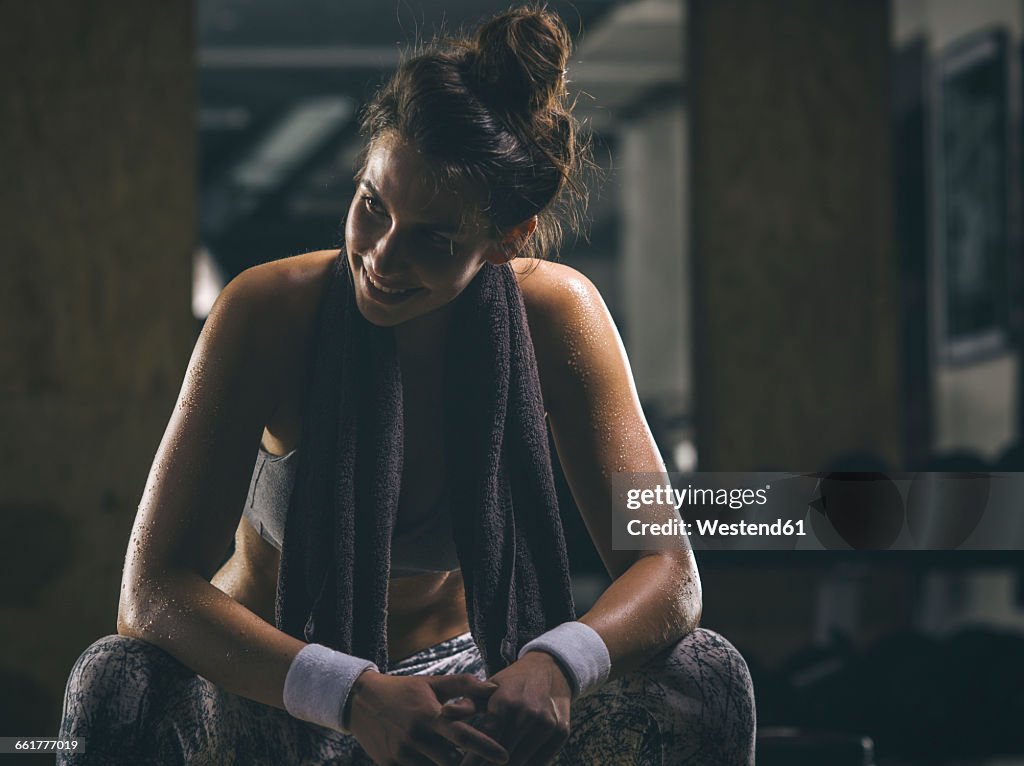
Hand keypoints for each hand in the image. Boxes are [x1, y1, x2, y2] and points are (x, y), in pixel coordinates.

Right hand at [348, 671, 509, 765]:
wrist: (360, 701)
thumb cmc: (404, 691)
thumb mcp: (432, 683)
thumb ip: (464, 685)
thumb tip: (494, 687)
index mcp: (429, 714)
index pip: (462, 734)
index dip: (485, 747)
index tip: (505, 756)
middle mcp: (415, 736)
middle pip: (451, 761)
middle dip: (468, 764)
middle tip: (485, 763)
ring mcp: (401, 754)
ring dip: (448, 765)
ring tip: (459, 759)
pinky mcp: (389, 765)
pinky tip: (433, 759)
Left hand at [442, 652, 572, 765]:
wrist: (551, 669)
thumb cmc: (512, 683)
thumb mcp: (489, 688)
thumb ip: (467, 704)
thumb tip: (444, 714)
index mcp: (505, 702)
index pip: (485, 742)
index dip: (471, 761)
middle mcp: (527, 714)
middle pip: (503, 758)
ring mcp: (546, 725)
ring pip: (521, 763)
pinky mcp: (561, 733)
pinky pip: (540, 762)